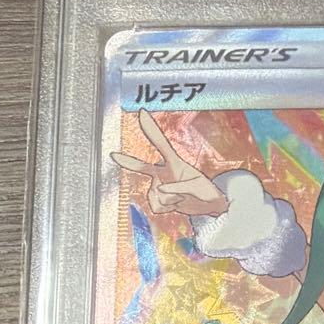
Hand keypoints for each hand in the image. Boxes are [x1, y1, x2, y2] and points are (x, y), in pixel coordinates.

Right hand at [110, 109, 228, 216]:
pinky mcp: (159, 200)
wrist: (210, 206)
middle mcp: (164, 173)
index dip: (150, 128)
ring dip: (171, 201)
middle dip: (128, 162)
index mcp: (174, 163)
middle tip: (113, 155)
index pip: (160, 144)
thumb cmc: (207, 192)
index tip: (142, 113)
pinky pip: (156, 207)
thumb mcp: (197, 188)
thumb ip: (179, 188)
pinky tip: (177, 205)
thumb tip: (160, 190)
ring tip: (183, 198)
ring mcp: (159, 186)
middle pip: (143, 167)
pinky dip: (167, 209)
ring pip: (156, 196)